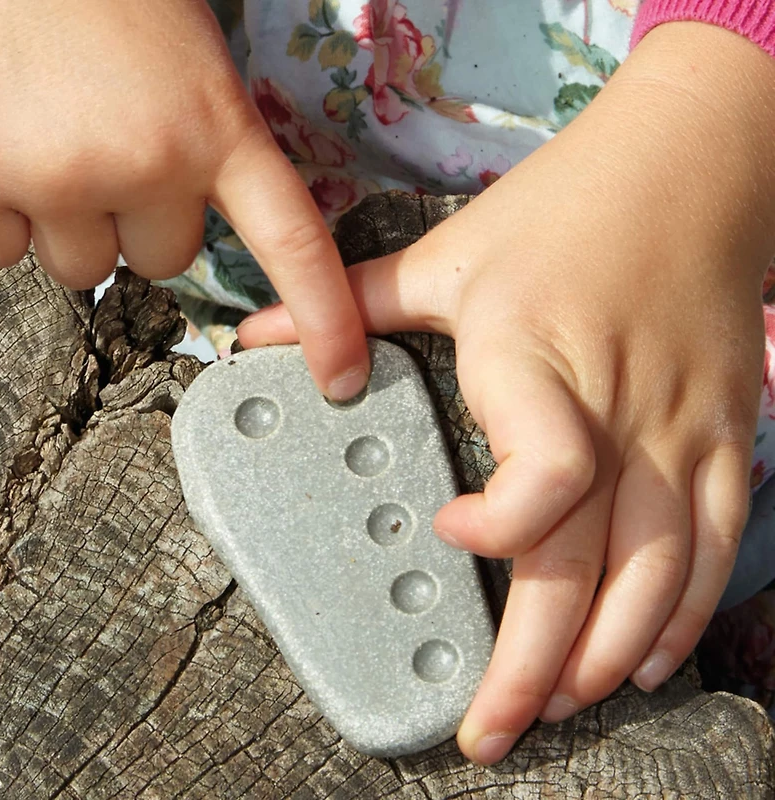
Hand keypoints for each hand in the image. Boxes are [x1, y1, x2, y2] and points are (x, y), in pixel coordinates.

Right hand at [0, 0, 367, 399]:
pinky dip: (0, 212)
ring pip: (82, 267)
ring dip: (70, 223)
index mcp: (216, 126)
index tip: (341, 378)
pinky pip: (1, 249)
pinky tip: (3, 141)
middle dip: (139, 224)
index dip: (324, 320)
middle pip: (162, 265)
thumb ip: (204, 153)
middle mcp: (148, 161)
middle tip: (111, 145)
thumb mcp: (188, 63)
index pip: (293, 244)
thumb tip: (179, 240)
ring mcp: (61, 173)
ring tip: (52, 135)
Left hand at [239, 23, 774, 760]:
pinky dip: (686, 610)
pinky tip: (649, 656)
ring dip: (606, 655)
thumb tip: (258, 333)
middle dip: (534, 665)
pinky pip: (718, 543)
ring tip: (559, 704)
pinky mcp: (727, 430)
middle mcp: (615, 406)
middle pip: (589, 563)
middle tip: (492, 729)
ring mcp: (681, 426)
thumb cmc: (566, 207)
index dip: (496, 529)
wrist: (689, 165)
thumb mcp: (450, 253)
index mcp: (534, 358)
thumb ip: (354, 299)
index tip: (446, 529)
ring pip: (660, 574)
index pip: (542, 478)